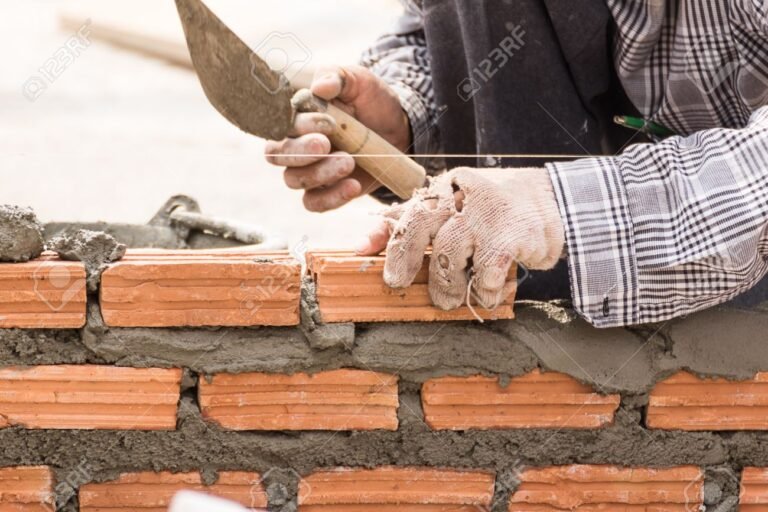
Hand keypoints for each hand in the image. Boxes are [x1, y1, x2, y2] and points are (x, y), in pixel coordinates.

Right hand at [264, 65, 410, 211]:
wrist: (397, 127)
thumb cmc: (370, 100)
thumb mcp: (358, 80)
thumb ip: (337, 77)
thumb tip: (319, 86)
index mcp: (296, 117)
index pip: (280, 124)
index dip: (298, 126)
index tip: (327, 121)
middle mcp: (295, 145)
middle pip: (277, 154)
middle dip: (300, 151)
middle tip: (326, 144)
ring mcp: (308, 171)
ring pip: (294, 180)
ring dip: (319, 173)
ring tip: (349, 162)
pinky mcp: (326, 191)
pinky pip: (314, 203)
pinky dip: (331, 198)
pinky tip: (353, 186)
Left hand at [357, 167, 565, 309]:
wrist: (552, 199)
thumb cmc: (490, 209)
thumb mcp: (450, 207)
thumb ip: (409, 223)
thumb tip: (363, 245)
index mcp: (446, 188)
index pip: (411, 212)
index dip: (391, 241)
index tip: (379, 267)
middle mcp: (464, 194)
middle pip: (424, 227)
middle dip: (407, 260)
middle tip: (404, 285)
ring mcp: (489, 212)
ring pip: (452, 253)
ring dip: (447, 284)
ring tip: (448, 299)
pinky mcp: (514, 234)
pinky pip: (488, 271)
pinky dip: (483, 290)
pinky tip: (486, 292)